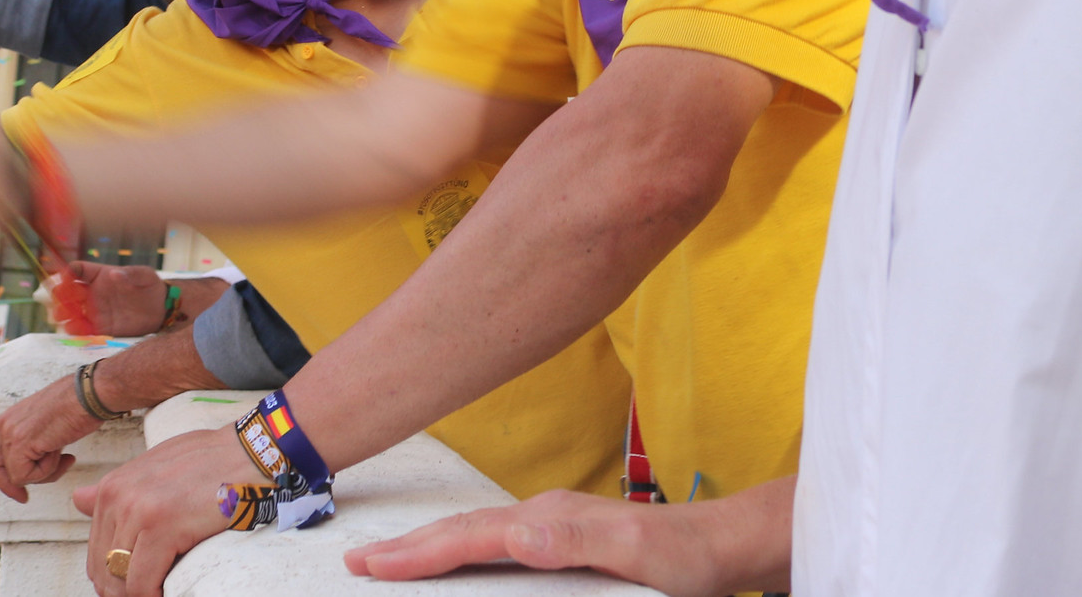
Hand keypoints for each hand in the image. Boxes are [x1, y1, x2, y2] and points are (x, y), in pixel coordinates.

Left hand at [0, 375, 98, 502]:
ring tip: (63, 456)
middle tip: (24, 497)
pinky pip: (26, 475)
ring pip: (16, 474)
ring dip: (43, 472)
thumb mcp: (49, 424)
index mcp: (12, 418)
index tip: (21, 490)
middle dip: (11, 485)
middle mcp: (6, 424)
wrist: (92, 393)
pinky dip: (47, 471)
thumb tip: (35, 461)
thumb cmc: (80, 405)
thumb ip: (35, 441)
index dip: (6, 476)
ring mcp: (11, 433)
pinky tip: (61, 452)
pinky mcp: (21, 442)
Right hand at [63, 262, 172, 336]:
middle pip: (67, 292)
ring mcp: (94, 311)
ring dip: (63, 315)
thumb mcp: (145, 275)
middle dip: (60, 296)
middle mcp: (93, 293)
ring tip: (62, 317)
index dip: (67, 272)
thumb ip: (131, 274)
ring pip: (70, 313)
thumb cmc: (150, 286)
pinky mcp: (100, 327)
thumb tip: (114, 274)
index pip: (77, 270)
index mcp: (99, 275)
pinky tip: (75, 330)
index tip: (63, 278)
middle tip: (60, 301)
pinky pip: (82, 330)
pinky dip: (76, 331)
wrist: (161, 308)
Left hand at [72, 427, 258, 596]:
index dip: (112, 576)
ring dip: (138, 593)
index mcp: (113, 486)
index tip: (133, 586)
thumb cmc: (210, 460)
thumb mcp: (155, 465)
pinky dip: (152, 595)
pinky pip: (142, 583)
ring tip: (158, 591)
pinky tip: (166, 592)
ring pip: (120, 580)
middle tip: (148, 591)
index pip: (96, 551)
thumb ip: (118, 488)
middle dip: (122, 590)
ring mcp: (139, 511)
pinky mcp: (162, 527)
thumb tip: (77, 498)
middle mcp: (118, 497)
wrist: (249, 452)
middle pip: (103, 568)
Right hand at [343, 491, 731, 595]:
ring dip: (432, 548)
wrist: (722, 546)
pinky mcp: (562, 542)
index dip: (418, 552)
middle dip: (409, 546)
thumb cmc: (682, 558)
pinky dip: (463, 552)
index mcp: (550, 520)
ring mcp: (553, 527)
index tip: (371, 563)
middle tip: (358, 560)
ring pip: (476, 536)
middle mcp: (545, 517)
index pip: (470, 537)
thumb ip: (576, 542)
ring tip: (391, 561)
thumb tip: (517, 532)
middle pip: (463, 531)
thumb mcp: (634, 552)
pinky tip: (458, 564)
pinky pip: (497, 546)